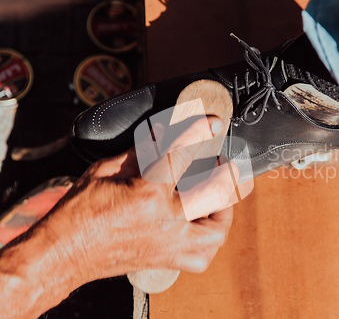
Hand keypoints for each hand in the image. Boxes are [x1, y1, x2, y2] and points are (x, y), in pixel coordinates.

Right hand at [0, 116, 236, 318]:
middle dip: (227, 171)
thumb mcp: (105, 171)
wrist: (64, 254)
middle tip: (220, 162)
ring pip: (218, 230)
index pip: (183, 153)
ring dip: (223, 209)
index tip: (214, 123)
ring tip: (214, 194)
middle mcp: (166, 222)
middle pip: (218, 193)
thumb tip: (163, 135)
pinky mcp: (168, 262)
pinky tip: (201, 225)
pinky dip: (209, 240)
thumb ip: (140, 152)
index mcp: (147, 194)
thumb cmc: (79, 213)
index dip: (201, 132)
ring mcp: (170, 246)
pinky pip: (203, 256)